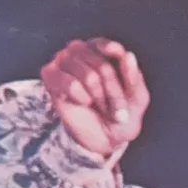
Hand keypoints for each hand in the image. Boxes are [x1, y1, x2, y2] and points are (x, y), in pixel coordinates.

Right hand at [41, 39, 149, 160]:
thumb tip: (128, 55)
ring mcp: (63, 60)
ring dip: (97, 98)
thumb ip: (134, 77)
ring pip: (88, 76)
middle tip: (112, 106)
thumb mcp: (137, 99)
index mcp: (102, 49)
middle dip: (112, 93)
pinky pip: (70, 84)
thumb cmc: (120, 113)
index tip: (125, 89)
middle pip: (103, 66)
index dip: (122, 71)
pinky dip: (81, 98)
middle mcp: (81, 49)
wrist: (102, 138)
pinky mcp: (50, 75)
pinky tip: (82, 102)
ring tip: (96, 104)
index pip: (113, 49)